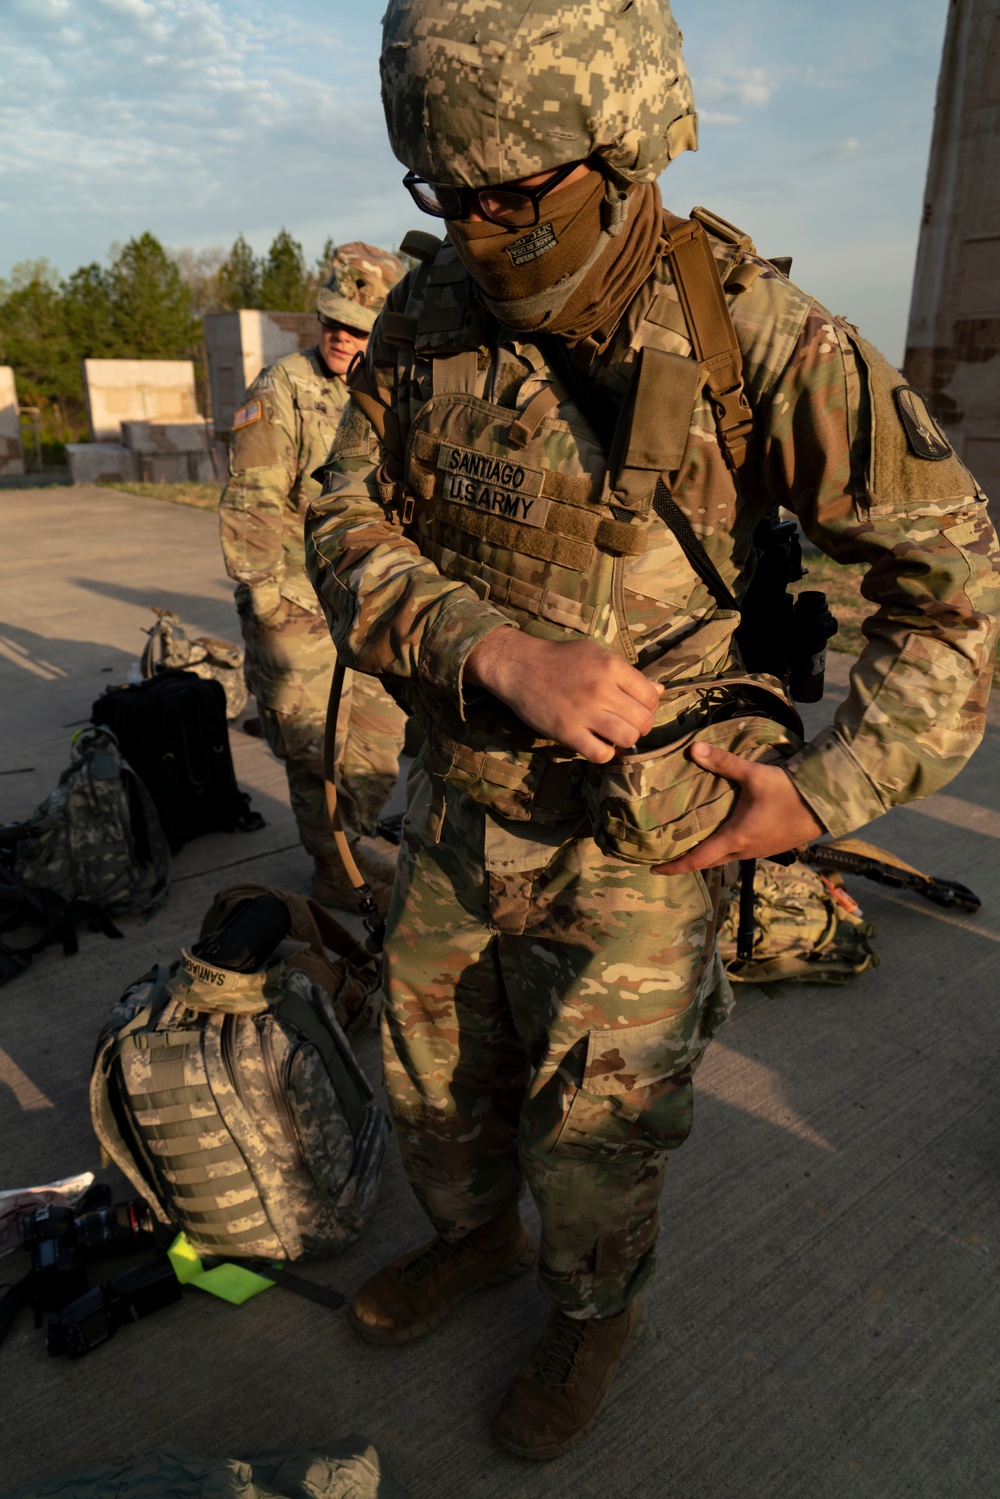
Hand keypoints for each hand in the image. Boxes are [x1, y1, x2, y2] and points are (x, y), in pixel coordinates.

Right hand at [465, 629, 661, 762]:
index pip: (650, 696)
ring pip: (628, 738)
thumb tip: (658, 690)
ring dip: (626, 741)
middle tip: (628, 724)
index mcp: (612, 667)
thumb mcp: (597, 654)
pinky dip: (605, 754)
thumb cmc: (560, 659)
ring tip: (615, 735)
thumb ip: (628, 673)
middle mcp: (601, 689)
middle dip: (641, 726)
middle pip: (643, 720)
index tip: (637, 708)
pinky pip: (601, 754)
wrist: (520, 666)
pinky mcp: (567, 732)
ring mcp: (584, 712)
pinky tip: (598, 744)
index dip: (649, 706)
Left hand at [652, 741, 823, 874]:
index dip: (674, 866)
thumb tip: (693, 749)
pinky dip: (728, 849)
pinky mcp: (772, 847)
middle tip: (669, 857)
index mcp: (735, 838)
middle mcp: (745, 850)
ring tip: (693, 845)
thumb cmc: (788, 791)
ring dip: (709, 855)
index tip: (654, 869)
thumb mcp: (753, 774)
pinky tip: (727, 835)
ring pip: (727, 858)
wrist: (825, 803)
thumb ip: (722, 762)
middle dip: (688, 862)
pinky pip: (743, 853)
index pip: (697, 860)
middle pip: (710, 862)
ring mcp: (760, 851)